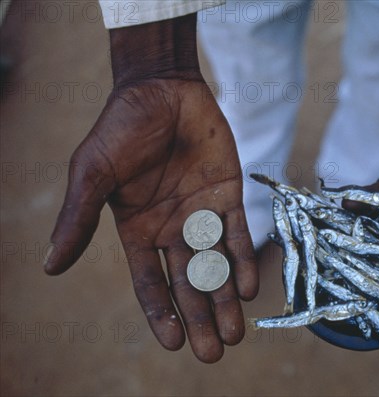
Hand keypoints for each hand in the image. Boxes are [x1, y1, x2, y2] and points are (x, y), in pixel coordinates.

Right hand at [44, 15, 257, 362]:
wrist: (162, 89)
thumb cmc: (121, 128)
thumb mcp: (94, 174)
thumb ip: (79, 219)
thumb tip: (50, 266)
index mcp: (137, 231)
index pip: (150, 282)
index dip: (161, 313)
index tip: (174, 344)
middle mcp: (171, 229)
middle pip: (188, 283)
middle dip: (200, 318)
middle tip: (214, 352)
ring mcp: (201, 214)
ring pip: (217, 265)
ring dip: (226, 299)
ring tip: (236, 333)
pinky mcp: (228, 195)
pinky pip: (239, 234)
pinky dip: (244, 260)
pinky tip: (249, 287)